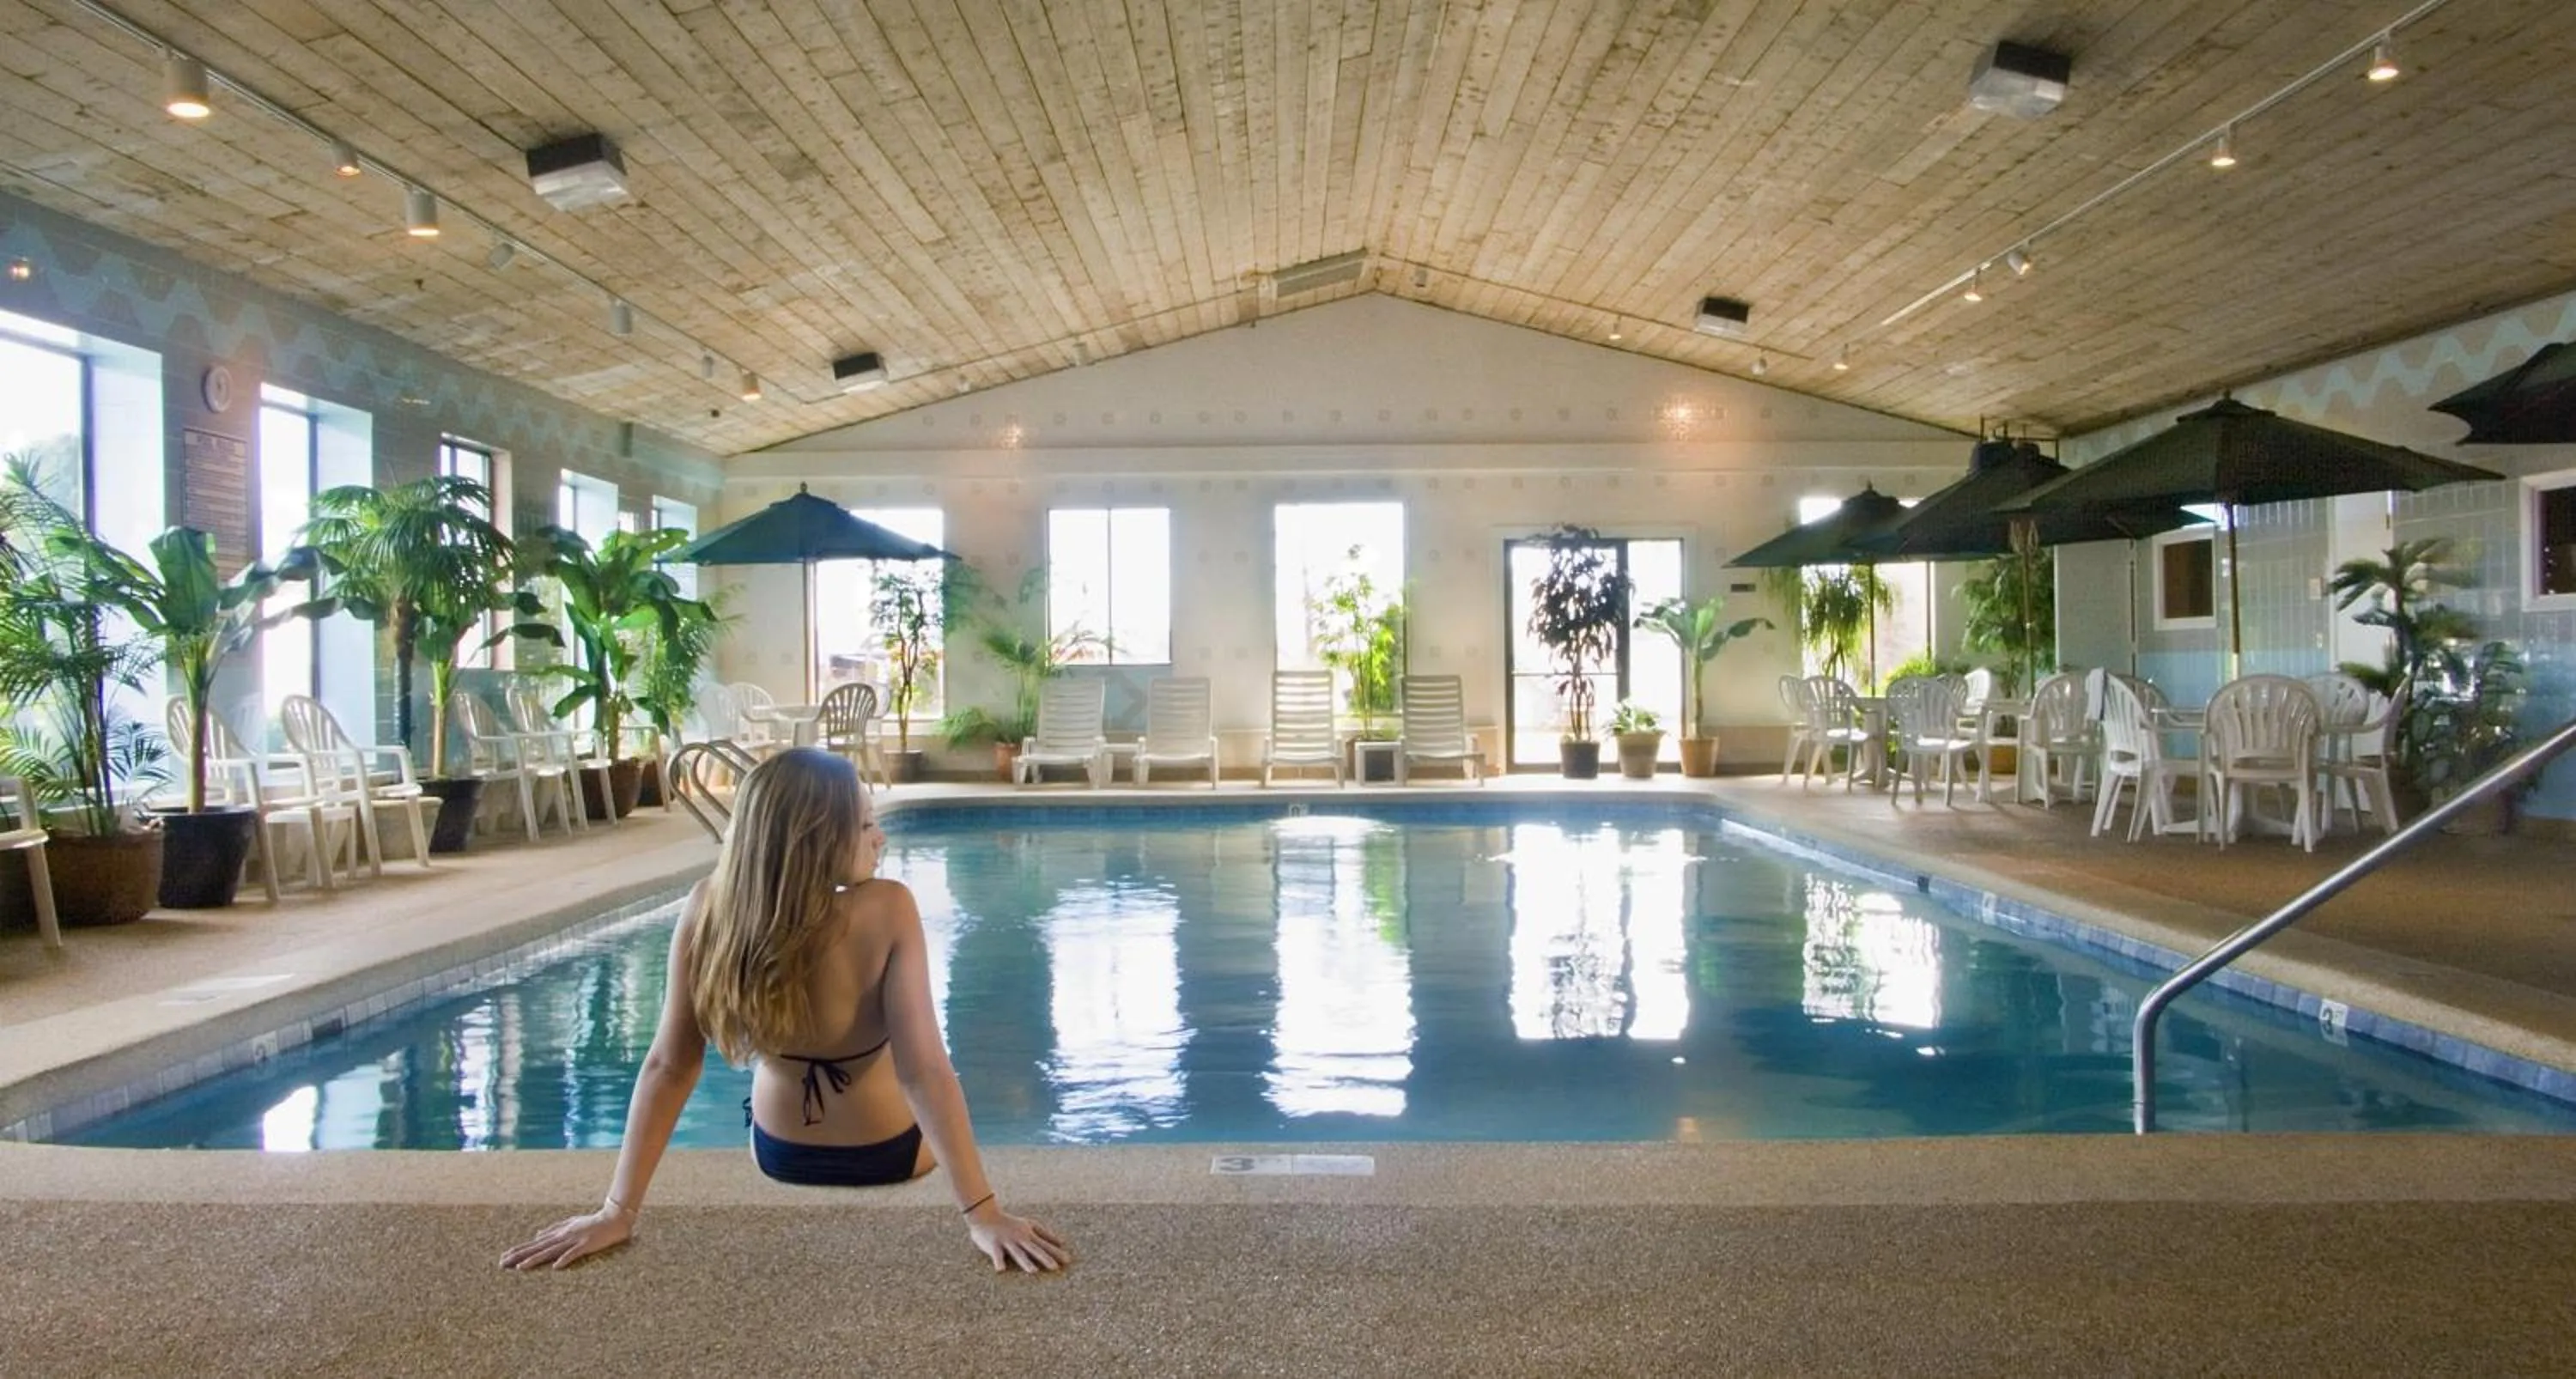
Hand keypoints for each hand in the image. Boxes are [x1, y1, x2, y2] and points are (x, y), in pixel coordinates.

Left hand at [499, 1207, 634, 1271]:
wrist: (614, 1218)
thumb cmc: (592, 1222)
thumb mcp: (570, 1223)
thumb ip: (553, 1228)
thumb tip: (537, 1234)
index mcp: (558, 1233)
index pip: (535, 1243)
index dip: (518, 1250)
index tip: (503, 1256)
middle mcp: (563, 1236)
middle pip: (537, 1248)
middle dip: (519, 1255)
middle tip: (502, 1263)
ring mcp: (574, 1240)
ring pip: (551, 1252)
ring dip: (535, 1259)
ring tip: (520, 1267)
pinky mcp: (586, 1245)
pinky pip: (574, 1253)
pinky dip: (565, 1259)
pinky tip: (555, 1266)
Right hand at [965, 1203, 1070, 1273]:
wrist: (985, 1214)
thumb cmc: (1009, 1223)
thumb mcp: (1029, 1225)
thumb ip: (1045, 1233)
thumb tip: (1062, 1242)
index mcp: (1028, 1234)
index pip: (1044, 1244)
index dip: (1056, 1252)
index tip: (1068, 1261)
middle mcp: (1019, 1238)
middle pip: (1034, 1249)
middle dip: (1045, 1258)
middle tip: (1056, 1268)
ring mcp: (1007, 1241)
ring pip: (1017, 1253)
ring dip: (1025, 1262)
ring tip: (1034, 1271)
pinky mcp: (993, 1245)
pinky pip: (996, 1255)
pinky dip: (998, 1262)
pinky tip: (1001, 1270)